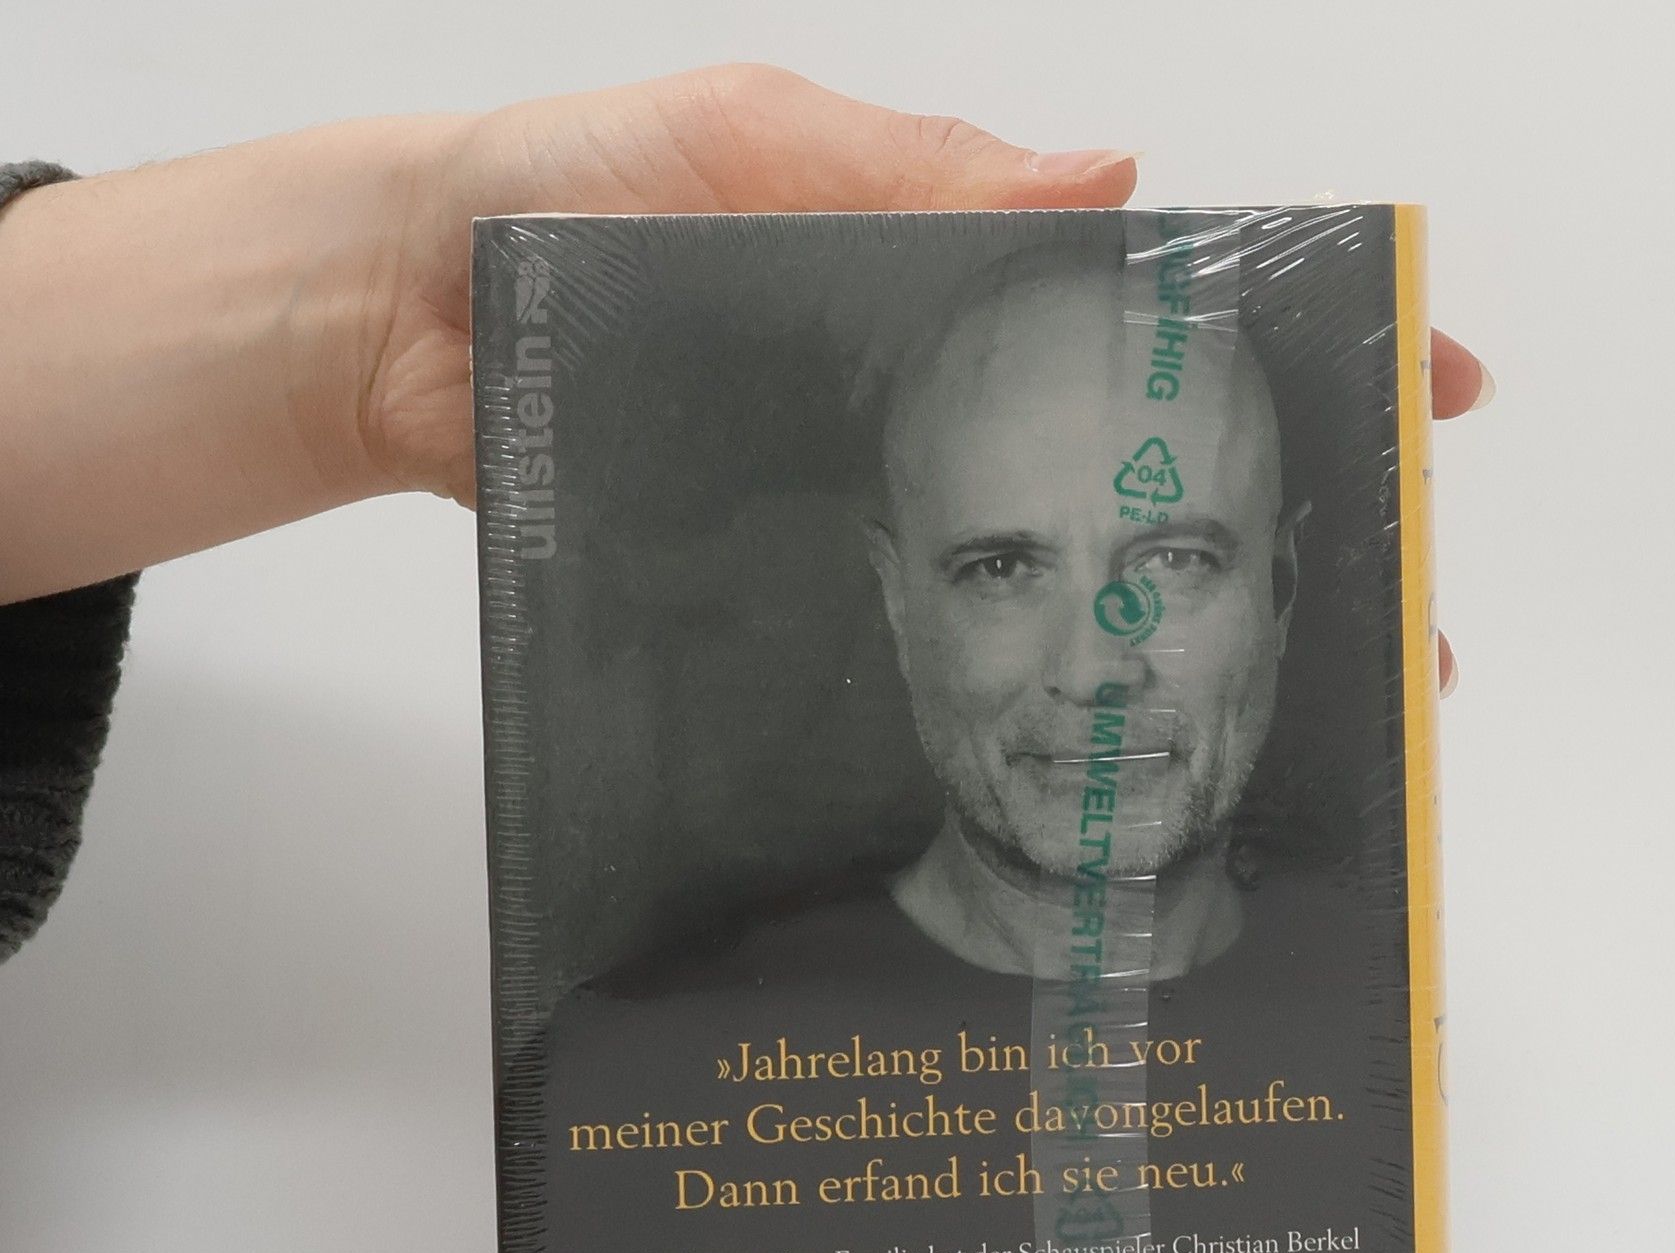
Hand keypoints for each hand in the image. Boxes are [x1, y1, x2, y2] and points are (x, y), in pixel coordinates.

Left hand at [0, 61, 1492, 655]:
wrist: (412, 331)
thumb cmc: (565, 204)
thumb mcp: (745, 146)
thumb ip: (914, 170)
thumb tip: (1109, 183)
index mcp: (955, 270)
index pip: (1168, 307)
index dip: (1310, 344)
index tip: (1435, 391)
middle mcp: (950, 396)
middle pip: (1161, 467)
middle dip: (1305, 536)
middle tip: (1406, 632)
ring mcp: (897, 500)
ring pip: (1082, 576)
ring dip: (1207, 650)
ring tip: (1313, 726)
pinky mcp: (822, 583)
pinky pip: (955, 641)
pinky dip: (1050, 698)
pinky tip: (1127, 762)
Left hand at [332, 66, 1139, 509]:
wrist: (405, 308)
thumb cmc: (561, 181)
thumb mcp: (756, 131)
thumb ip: (913, 164)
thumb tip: (1104, 176)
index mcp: (860, 252)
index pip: (1007, 294)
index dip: (1086, 330)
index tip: (1169, 375)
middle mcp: (836, 361)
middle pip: (968, 415)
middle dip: (1037, 453)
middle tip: (1127, 501)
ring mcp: (784, 450)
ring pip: (897, 499)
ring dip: (948, 523)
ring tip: (1044, 569)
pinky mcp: (728, 529)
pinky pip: (806, 560)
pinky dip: (844, 574)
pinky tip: (902, 598)